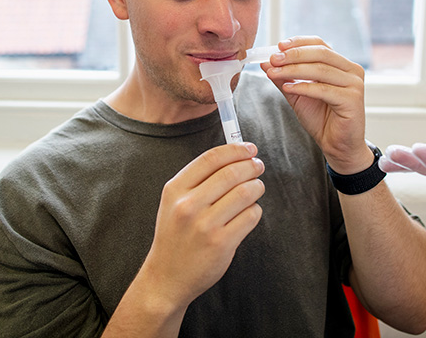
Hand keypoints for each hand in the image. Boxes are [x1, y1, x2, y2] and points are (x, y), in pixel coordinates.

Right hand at [139, 142, 265, 309]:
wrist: (167, 277)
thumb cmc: (175, 235)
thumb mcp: (174, 202)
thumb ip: (198, 179)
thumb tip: (234, 155)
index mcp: (175, 190)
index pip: (211, 158)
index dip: (235, 149)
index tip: (249, 148)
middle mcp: (188, 205)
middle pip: (232, 172)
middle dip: (251, 166)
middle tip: (258, 166)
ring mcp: (205, 225)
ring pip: (245, 192)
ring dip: (257, 187)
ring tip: (256, 188)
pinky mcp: (222, 243)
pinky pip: (250, 216)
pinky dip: (255, 210)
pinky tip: (249, 213)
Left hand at [261, 36, 370, 173]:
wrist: (337, 146)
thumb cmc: (322, 120)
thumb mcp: (298, 94)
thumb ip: (285, 77)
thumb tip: (266, 62)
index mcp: (341, 65)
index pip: (320, 44)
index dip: (298, 43)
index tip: (278, 46)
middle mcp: (351, 71)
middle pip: (321, 53)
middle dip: (293, 55)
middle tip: (273, 59)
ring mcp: (354, 85)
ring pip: (320, 70)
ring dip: (293, 70)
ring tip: (274, 73)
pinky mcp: (352, 100)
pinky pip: (324, 90)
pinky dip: (303, 87)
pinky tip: (288, 88)